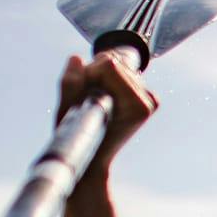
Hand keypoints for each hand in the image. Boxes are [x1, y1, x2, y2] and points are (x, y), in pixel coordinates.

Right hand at [57, 51, 158, 179]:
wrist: (93, 158)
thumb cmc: (78, 137)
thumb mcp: (67, 109)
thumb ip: (70, 83)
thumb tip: (77, 58)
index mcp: (137, 104)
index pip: (108, 64)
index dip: (88, 74)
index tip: (84, 96)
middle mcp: (147, 101)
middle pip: (114, 61)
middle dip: (95, 75)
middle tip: (89, 101)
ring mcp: (148, 100)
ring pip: (117, 64)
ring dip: (100, 78)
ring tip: (96, 102)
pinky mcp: (145, 98)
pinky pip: (121, 71)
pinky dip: (109, 80)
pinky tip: (106, 99)